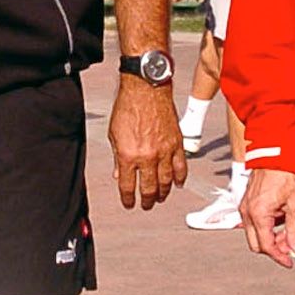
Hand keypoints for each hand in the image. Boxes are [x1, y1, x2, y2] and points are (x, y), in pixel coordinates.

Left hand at [107, 77, 185, 208]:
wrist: (145, 89)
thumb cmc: (127, 107)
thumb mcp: (114, 135)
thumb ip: (116, 158)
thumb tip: (118, 175)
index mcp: (127, 156)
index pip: (128, 187)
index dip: (128, 199)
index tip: (129, 204)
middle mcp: (146, 157)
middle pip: (149, 188)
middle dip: (147, 200)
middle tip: (146, 205)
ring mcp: (164, 151)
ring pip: (166, 181)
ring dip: (163, 193)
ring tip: (161, 197)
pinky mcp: (176, 143)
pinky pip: (181, 167)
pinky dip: (180, 178)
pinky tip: (178, 184)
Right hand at [241, 168, 294, 267]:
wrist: (276, 154)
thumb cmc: (286, 174)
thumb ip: (294, 230)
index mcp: (258, 214)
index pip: (266, 246)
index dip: (279, 257)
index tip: (290, 262)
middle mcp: (247, 212)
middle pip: (256, 244)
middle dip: (274, 249)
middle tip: (290, 247)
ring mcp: (244, 207)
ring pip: (253, 235)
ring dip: (269, 238)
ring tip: (287, 232)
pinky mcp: (246, 203)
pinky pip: (252, 223)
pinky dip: (264, 228)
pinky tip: (279, 221)